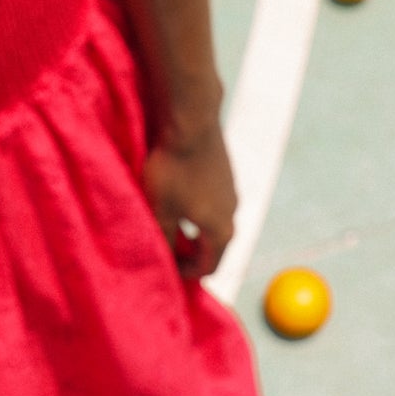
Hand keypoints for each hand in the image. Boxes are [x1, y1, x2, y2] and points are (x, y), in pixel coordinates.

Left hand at [141, 119, 236, 281]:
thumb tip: (164, 260)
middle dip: (189, 253)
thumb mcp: (161, 210)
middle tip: (164, 247)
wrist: (191, 121)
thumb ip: (164, 239)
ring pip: (212, 222)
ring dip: (192, 229)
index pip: (208, 267)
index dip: (185, 273)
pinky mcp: (225, 173)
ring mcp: (232, 192)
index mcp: (220, 231)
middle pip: (212, 246)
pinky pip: (213, 203)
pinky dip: (197, 210)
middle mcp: (233, 214)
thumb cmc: (173, 168)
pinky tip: (177, 196)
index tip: (164, 268)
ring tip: (168, 222)